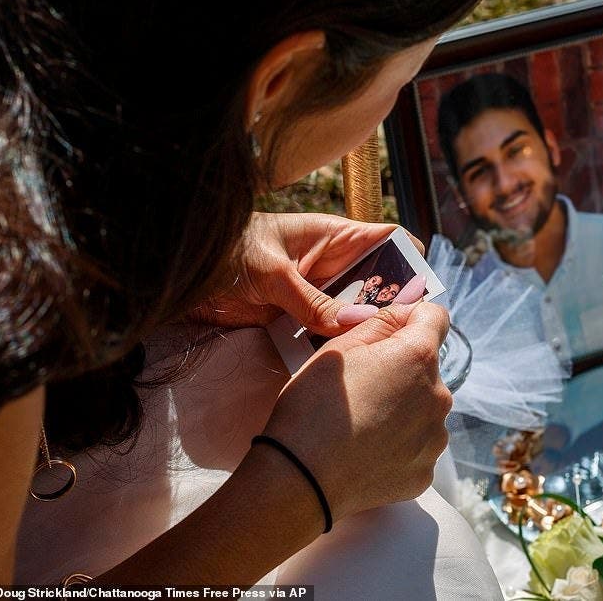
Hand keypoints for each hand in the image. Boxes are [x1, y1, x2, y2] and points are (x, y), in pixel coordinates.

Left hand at [190, 212, 423, 334]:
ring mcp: (315, 293)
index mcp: (334, 237)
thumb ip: (312, 301)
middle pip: (378, 283)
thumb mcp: (273, 272)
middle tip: (403, 337)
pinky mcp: (297, 318)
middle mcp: (332, 265)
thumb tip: (354, 326)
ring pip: (354, 312)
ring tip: (379, 357)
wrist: (180, 273)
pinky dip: (334, 347)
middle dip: (392, 307)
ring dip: (363, 331)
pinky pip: (326, 333)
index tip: (421, 295)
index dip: (411, 262)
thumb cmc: (228, 251)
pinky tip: (344, 365)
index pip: (388, 241)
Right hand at [261, 302, 450, 521]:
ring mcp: (435, 438)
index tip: (386, 332)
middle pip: (428, 368)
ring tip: (363, 422)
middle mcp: (439, 396)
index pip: (436, 318)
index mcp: (419, 358)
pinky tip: (368, 449)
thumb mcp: (338, 348)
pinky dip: (399, 443)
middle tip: (362, 386)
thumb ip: (380, 323)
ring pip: (424, 408)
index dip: (410, 319)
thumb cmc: (313, 407)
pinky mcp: (426, 471)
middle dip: (401, 369)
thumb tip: (404, 316)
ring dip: (403, 407)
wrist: (301, 479)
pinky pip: (418, 445)